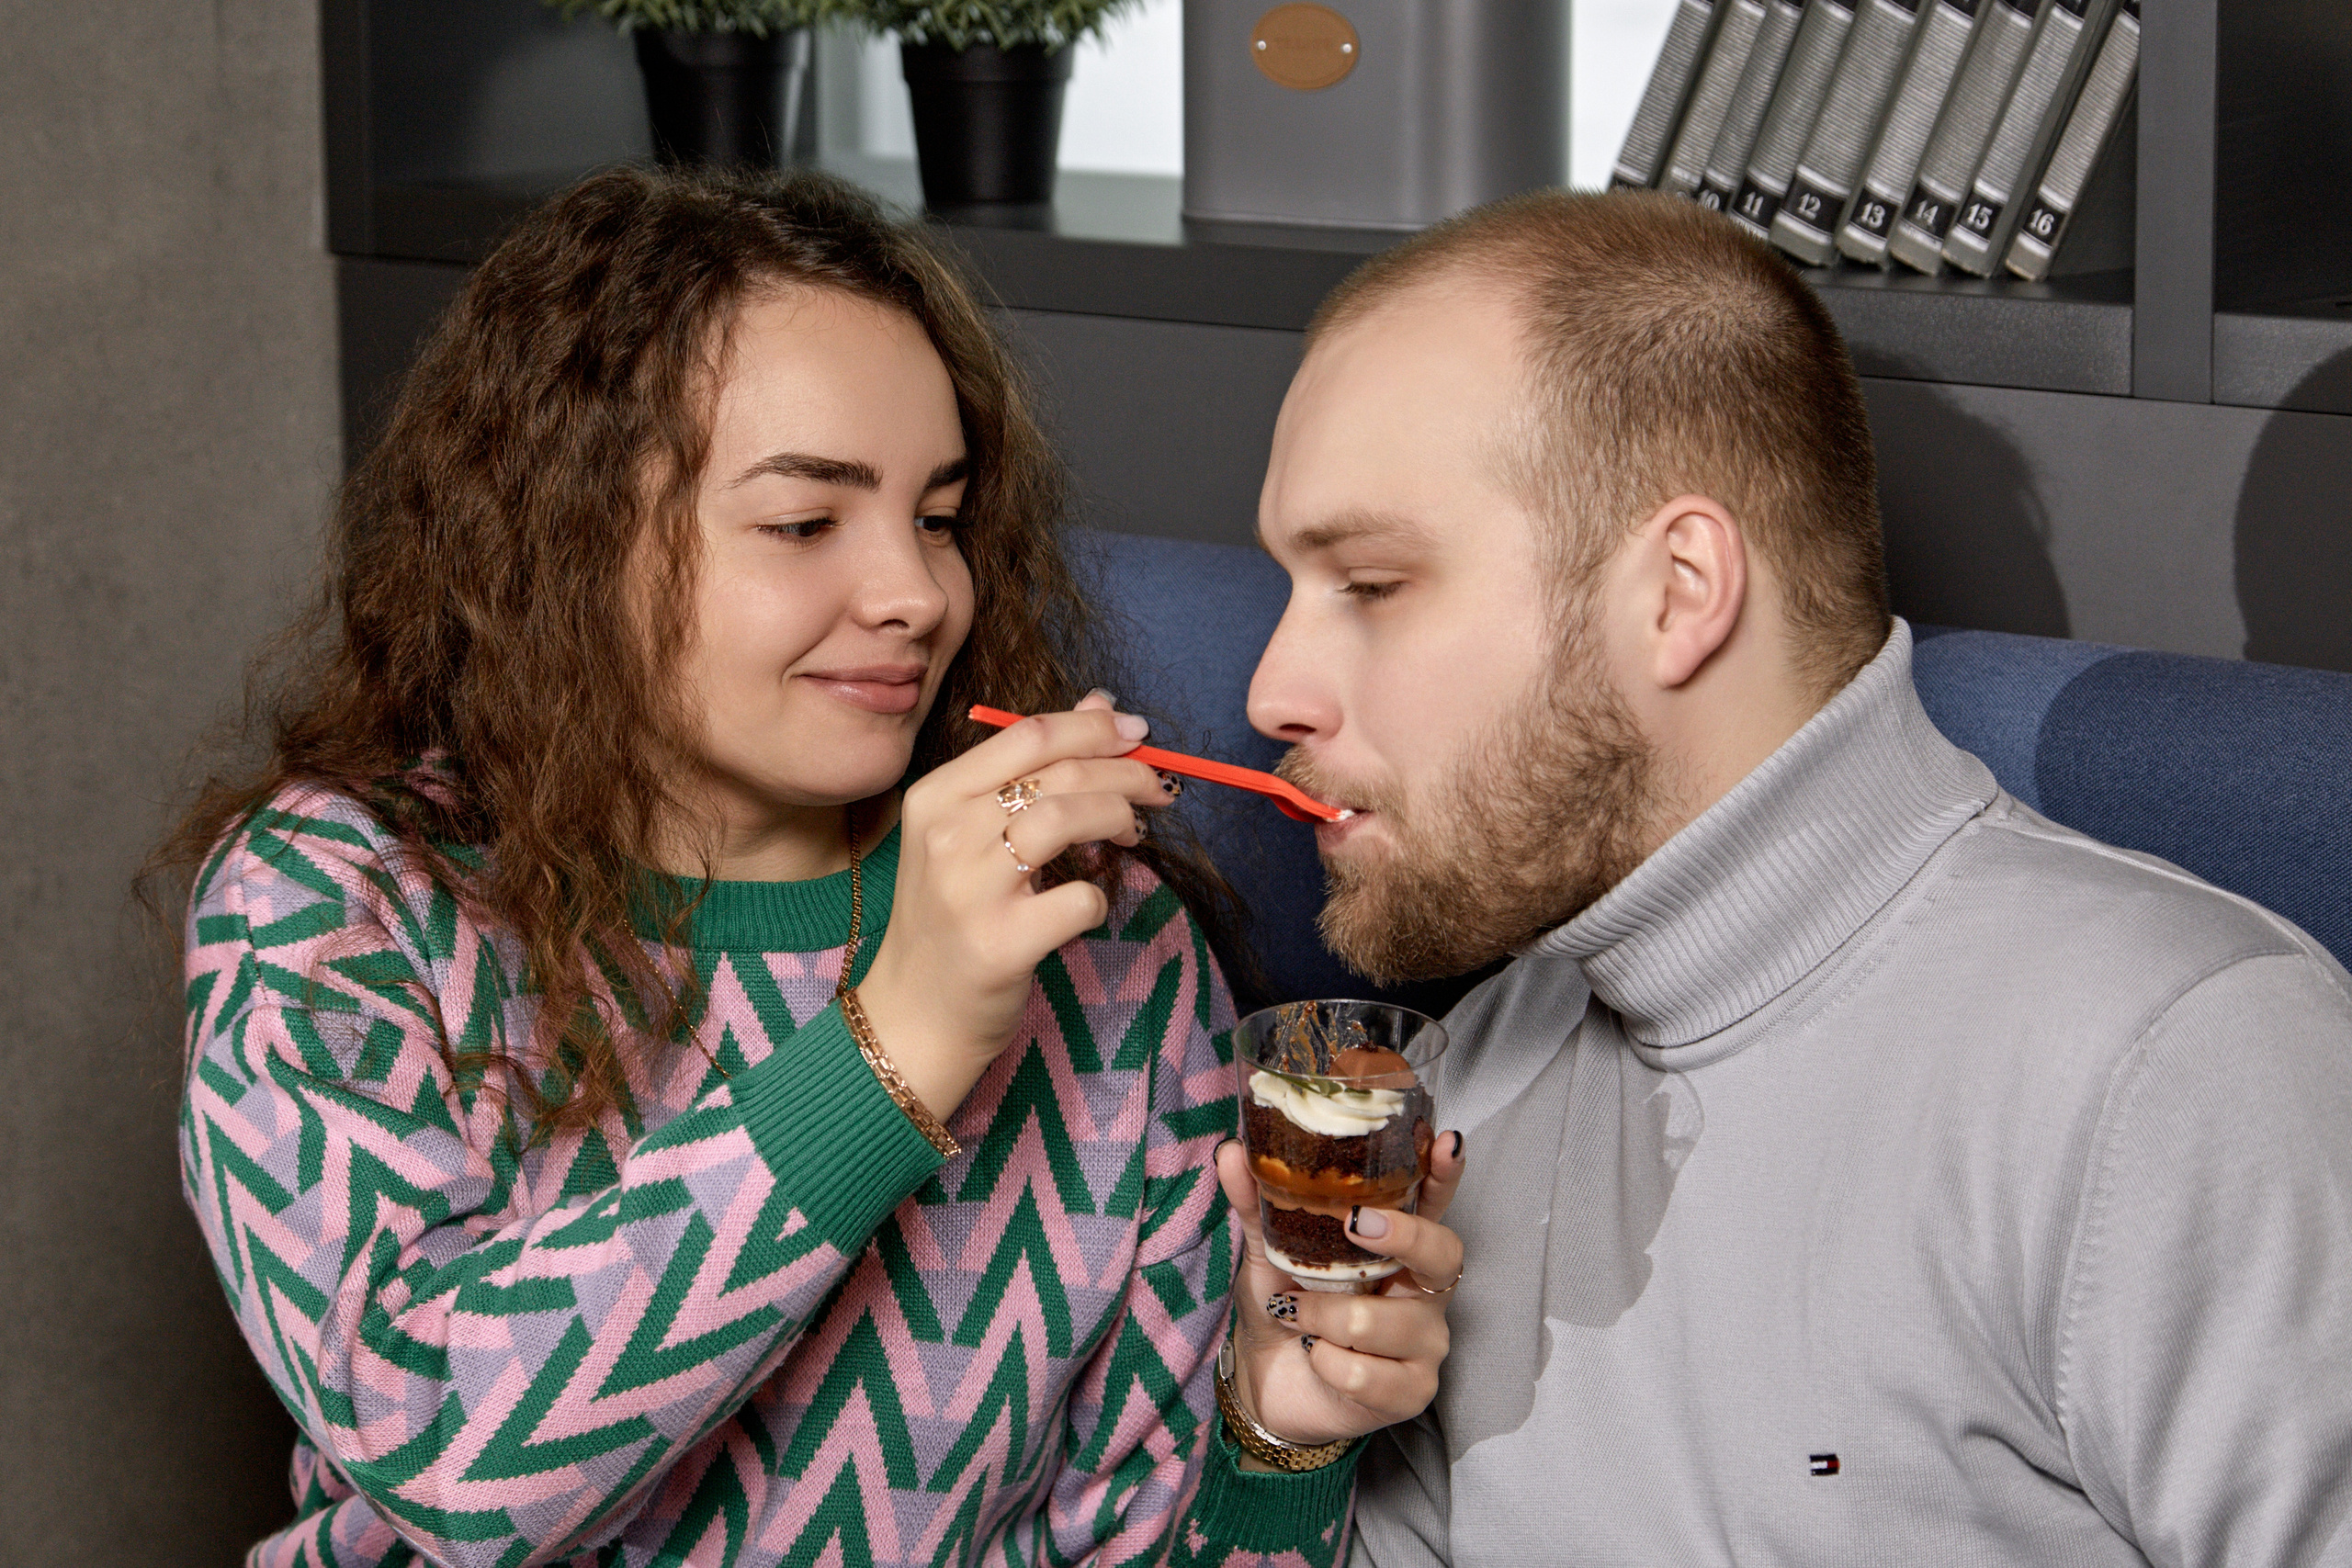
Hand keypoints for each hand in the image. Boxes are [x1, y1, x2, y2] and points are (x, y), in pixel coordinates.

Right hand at [855, 692, 1175, 1122]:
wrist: (914, 1013)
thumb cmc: (951, 916)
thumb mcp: (972, 833)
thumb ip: (1031, 769)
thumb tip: (1100, 707)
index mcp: (935, 796)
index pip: (1026, 734)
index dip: (1094, 727)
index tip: (1137, 734)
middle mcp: (946, 835)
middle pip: (1057, 772)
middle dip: (1125, 771)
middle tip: (1158, 787)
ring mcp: (970, 889)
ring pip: (1066, 818)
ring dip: (1118, 818)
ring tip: (1134, 833)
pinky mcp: (1001, 943)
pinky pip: (1078, 900)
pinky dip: (1100, 898)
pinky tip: (1090, 905)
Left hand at [1215, 1131, 1466, 1456]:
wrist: (1265, 1383)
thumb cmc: (1284, 1308)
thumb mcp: (1268, 1252)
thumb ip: (1257, 1204)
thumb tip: (1233, 1152)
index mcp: (1399, 1247)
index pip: (1435, 1203)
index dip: (1445, 1174)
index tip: (1444, 1141)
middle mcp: (1423, 1291)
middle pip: (1444, 1254)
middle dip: (1403, 1236)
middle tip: (1354, 1224)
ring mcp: (1425, 1343)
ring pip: (1384, 1322)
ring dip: (1322, 1317)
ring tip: (1294, 1313)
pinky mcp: (1412, 1393)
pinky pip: (1366, 1373)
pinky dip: (1324, 1362)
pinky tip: (1313, 1356)